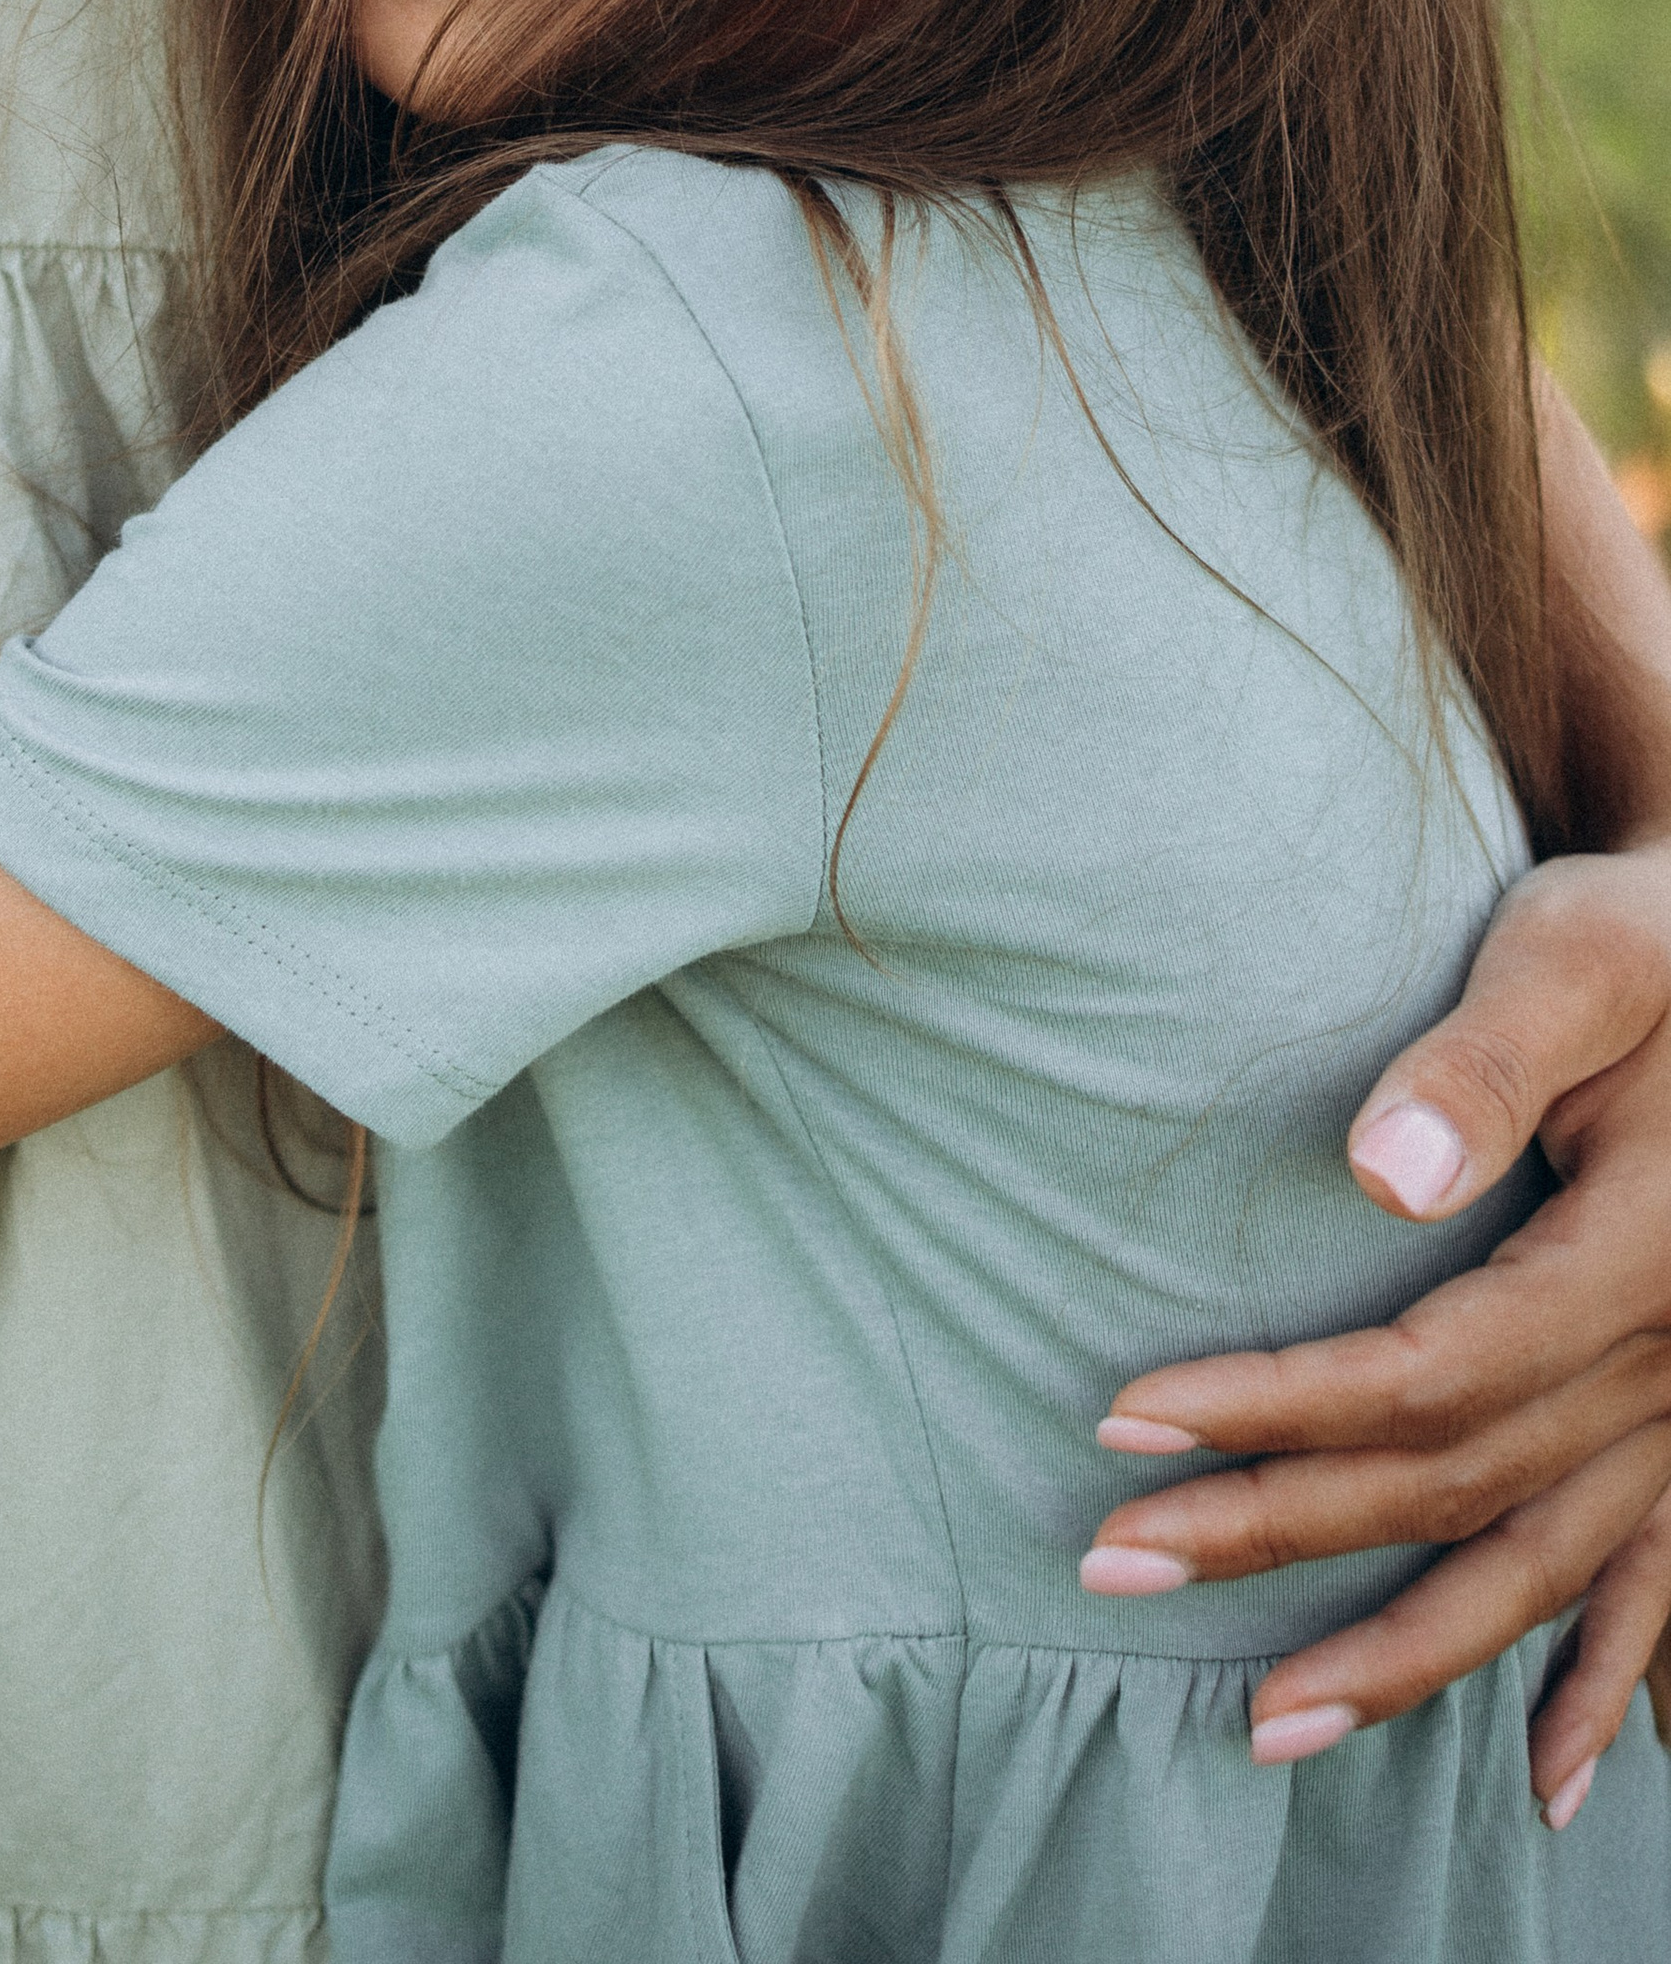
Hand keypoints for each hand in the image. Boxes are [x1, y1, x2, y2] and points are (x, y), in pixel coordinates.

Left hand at [1082, 840, 1670, 1822]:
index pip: (1434, 1374)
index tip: (1123, 1420)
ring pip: (1544, 1570)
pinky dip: (1601, 1689)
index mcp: (1638, 1255)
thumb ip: (1483, 1058)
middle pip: (1457, 1483)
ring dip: (1406, 1656)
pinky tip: (1542, 1784)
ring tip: (1264, 1724)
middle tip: (1108, 1565)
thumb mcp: (1576, 956)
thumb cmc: (1639, 938)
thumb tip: (1379, 1175)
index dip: (1278, 1410)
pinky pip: (1657, 1590)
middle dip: (1278, 1530)